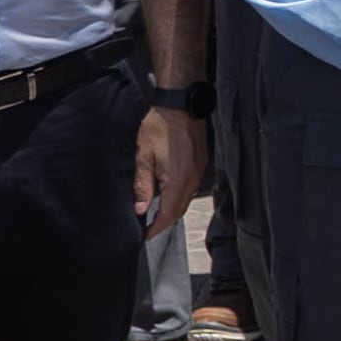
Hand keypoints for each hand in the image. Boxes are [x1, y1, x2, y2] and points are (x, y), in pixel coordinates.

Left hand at [133, 105, 204, 235]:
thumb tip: (140, 209)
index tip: (144, 236)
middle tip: (147, 228)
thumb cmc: (160, 126)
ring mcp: (198, 173)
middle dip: (163, 223)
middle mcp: (191, 180)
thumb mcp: (143, 156)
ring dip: (171, 210)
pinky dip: (179, 197)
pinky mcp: (200, 165)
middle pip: (179, 212)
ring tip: (155, 213)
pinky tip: (168, 194)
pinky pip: (190, 189)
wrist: (180, 105)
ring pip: (185, 201)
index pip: (168, 215)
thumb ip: (142, 186)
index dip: (155, 229)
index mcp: (177, 181)